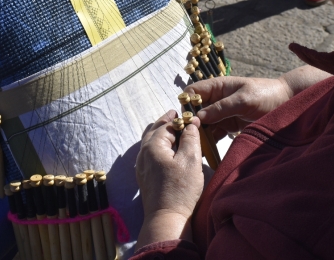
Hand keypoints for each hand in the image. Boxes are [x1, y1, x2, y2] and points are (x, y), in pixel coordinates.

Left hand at [136, 110, 203, 246]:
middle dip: (167, 123)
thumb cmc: (180, 189)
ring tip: (175, 131)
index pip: (166, 124)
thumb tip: (191, 123)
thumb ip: (190, 138)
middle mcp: (143, 153)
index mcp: (153, 145)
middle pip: (154, 130)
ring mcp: (142, 165)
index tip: (190, 115)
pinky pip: (151, 153)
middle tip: (179, 117)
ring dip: (162, 134)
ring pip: (150, 141)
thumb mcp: (191, 160)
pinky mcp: (145, 176)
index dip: (179, 119)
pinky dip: (160, 145)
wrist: (166, 218)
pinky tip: (168, 150)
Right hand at [189, 76, 291, 139]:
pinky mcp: (229, 126)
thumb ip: (221, 107)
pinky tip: (205, 152)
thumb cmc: (265, 95)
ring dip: (198, 135)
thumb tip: (199, 117)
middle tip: (186, 138)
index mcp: (218, 87)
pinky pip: (215, 134)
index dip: (186, 103)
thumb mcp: (243, 99)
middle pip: (195, 110)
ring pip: (203, 124)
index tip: (186, 119)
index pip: (193, 92)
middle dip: (190, 122)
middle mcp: (217, 100)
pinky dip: (209, 142)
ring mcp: (222, 114)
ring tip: (194, 148)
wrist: (287, 103)